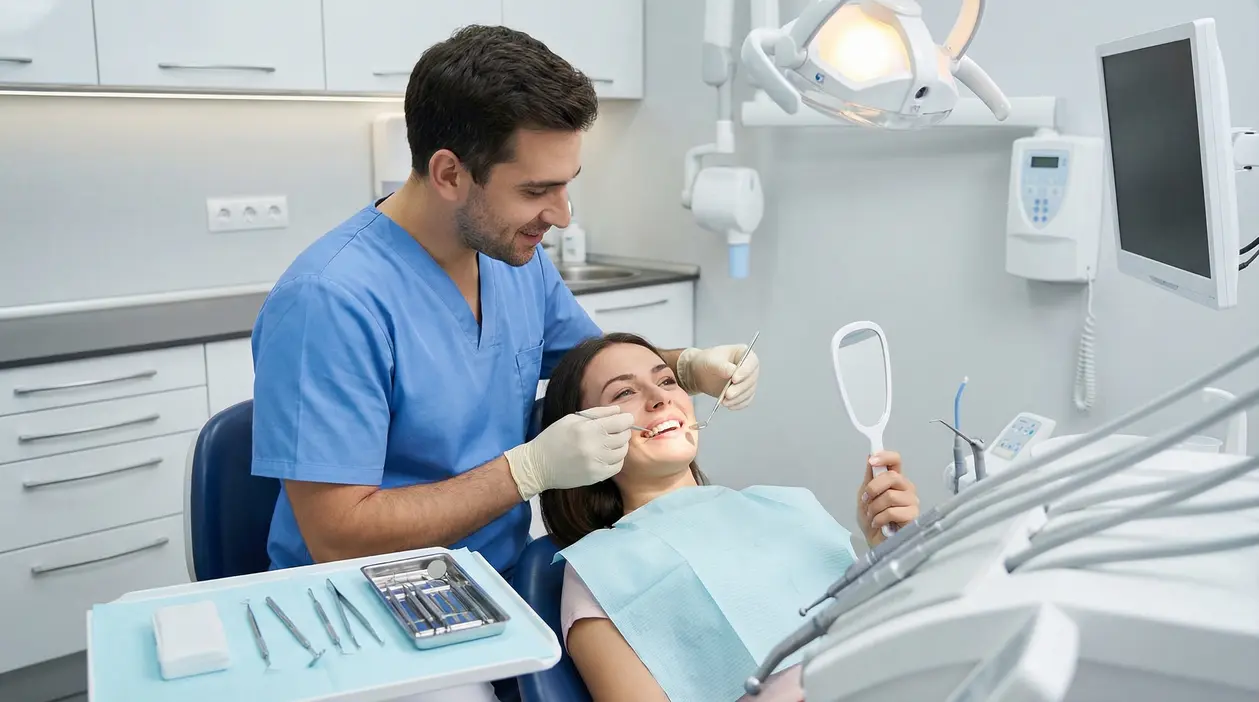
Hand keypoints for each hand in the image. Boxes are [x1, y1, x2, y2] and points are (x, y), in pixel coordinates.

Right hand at [503, 406, 635, 500]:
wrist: (538, 465)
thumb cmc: (554, 438)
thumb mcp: (572, 419)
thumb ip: (597, 413)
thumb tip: (619, 410)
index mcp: (587, 429)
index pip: (621, 422)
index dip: (626, 419)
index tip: (624, 419)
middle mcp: (594, 446)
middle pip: (623, 437)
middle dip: (623, 431)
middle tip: (615, 430)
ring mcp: (596, 463)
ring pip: (622, 452)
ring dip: (620, 445)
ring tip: (609, 443)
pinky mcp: (596, 476)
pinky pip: (617, 466)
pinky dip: (616, 459)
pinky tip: (606, 455)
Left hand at [676, 344, 760, 409]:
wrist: (699, 373)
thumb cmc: (706, 362)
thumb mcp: (710, 361)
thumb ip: (722, 366)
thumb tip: (732, 371)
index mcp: (743, 353)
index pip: (751, 362)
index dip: (745, 371)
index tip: (734, 379)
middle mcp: (748, 367)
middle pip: (751, 379)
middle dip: (740, 388)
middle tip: (728, 394)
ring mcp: (747, 380)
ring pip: (749, 391)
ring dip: (738, 398)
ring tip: (724, 401)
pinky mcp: (743, 392)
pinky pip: (745, 400)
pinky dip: (738, 404)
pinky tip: (729, 405)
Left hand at [857, 451, 918, 545]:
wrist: (874, 542)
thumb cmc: (872, 519)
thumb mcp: (865, 496)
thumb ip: (870, 478)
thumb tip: (870, 456)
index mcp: (895, 481)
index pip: (896, 460)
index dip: (885, 456)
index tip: (872, 461)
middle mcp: (906, 488)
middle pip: (892, 476)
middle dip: (873, 488)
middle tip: (866, 499)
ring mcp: (912, 502)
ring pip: (890, 495)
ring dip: (875, 507)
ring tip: (873, 516)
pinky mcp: (914, 517)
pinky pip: (893, 511)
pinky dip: (880, 518)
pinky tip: (879, 524)